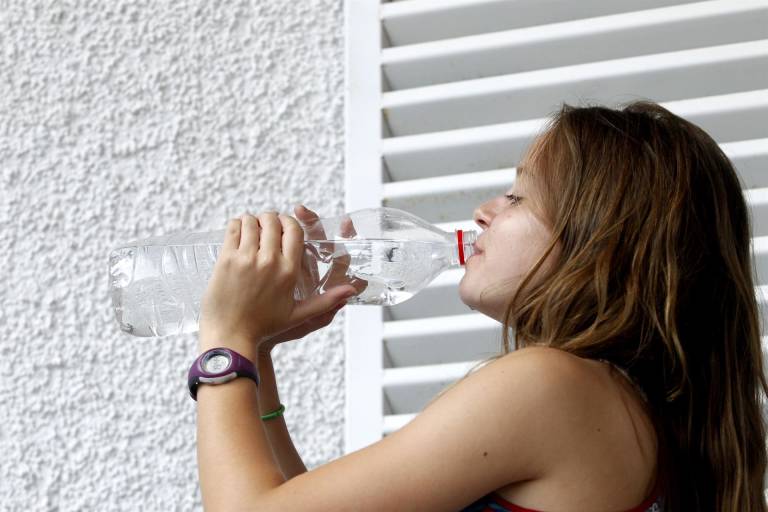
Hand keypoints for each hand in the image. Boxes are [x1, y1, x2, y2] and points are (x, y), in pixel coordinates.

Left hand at [197, 209, 358, 358]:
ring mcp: (246, 259)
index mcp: (289, 271)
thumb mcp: (299, 315)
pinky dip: (237, 224)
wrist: (232, 336)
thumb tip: (352, 291)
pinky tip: (239, 232)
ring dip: (253, 220)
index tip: (284, 227)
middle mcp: (269, 261)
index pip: (294, 230)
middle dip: (270, 218)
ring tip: (253, 229)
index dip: (289, 222)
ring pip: (251, 221)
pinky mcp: (226, 260)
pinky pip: (233, 228)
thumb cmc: (266, 327)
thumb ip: (327, 301)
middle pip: (273, 221)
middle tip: (267, 226)